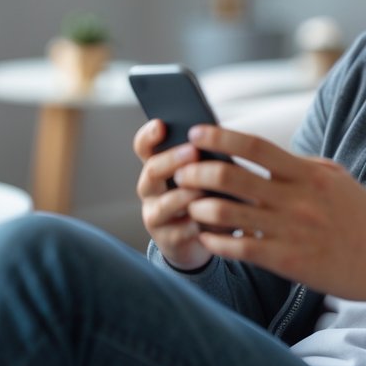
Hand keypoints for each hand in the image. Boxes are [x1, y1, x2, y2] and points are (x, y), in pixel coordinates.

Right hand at [134, 119, 210, 270]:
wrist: (200, 240)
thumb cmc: (204, 197)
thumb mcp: (203, 175)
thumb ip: (205, 160)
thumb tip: (221, 141)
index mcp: (157, 167)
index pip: (144, 147)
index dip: (149, 136)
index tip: (161, 124)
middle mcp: (150, 190)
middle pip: (152, 171)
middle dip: (172, 160)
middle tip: (193, 151)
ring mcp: (155, 216)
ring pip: (164, 204)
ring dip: (184, 195)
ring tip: (202, 191)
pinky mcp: (168, 240)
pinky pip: (181, 231)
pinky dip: (198, 224)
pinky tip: (215, 220)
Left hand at [175, 125, 365, 316]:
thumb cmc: (362, 217)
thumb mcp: (336, 179)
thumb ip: (300, 165)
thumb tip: (264, 152)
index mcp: (308, 173)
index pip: (255, 146)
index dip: (220, 137)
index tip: (196, 131)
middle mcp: (297, 199)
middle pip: (232, 177)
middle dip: (197, 171)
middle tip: (179, 169)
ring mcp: (290, 231)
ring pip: (227, 214)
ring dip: (199, 207)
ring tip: (187, 204)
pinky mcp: (288, 262)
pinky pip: (239, 249)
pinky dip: (215, 241)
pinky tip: (204, 237)